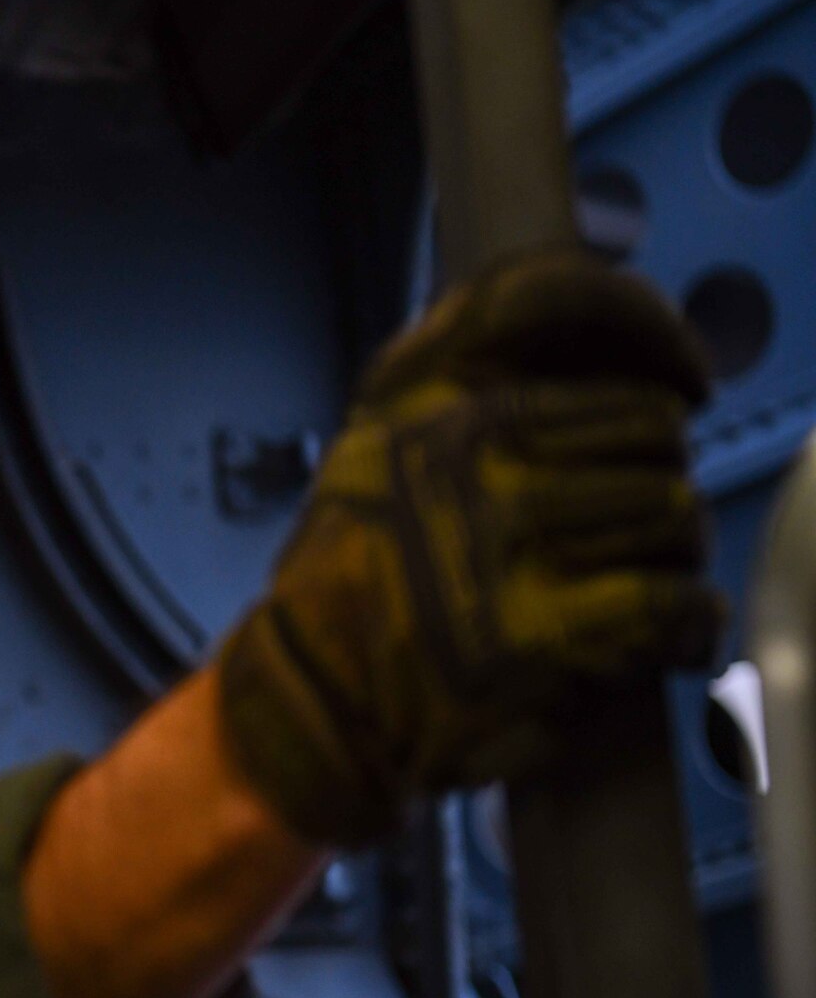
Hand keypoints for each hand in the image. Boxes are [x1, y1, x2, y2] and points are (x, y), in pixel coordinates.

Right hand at [217, 249, 722, 846]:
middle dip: (658, 472)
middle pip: (648, 423)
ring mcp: (499, 538)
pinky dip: (687, 621)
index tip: (684, 375)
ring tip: (643, 577)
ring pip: (671, 510)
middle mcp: (459, 450)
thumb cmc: (354, 574)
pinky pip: (671, 600)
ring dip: (672, 551)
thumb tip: (604, 345)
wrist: (311, 696)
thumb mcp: (374, 438)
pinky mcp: (539, 632)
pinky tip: (669, 631)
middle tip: (640, 516)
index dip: (652, 328)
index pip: (562, 300)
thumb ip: (454, 372)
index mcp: (423, 395)